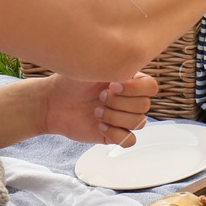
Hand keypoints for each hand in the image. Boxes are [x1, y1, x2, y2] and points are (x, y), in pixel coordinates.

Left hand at [43, 73, 158, 145]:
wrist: (53, 102)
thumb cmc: (72, 81)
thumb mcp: (94, 65)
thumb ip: (116, 65)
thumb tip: (132, 69)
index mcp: (130, 81)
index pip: (151, 87)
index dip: (134, 89)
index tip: (111, 85)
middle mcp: (130, 99)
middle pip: (144, 106)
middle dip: (119, 103)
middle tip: (99, 97)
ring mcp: (123, 118)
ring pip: (138, 123)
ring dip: (114, 117)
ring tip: (96, 111)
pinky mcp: (115, 135)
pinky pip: (130, 140)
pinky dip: (115, 134)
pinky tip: (99, 126)